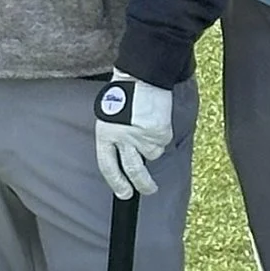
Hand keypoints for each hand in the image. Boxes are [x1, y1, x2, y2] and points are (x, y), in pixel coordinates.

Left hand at [94, 73, 174, 199]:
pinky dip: (161, 135)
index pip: (108, 166)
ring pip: (152, 154)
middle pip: (133, 170)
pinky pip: (163, 141)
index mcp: (106, 135)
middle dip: (142, 184)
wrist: (142, 77)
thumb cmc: (124, 94)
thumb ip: (115, 138)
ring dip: (153, 146)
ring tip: (148, 128)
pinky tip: (155, 121)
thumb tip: (123, 157)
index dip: (116, 182)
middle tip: (149, 190)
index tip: (124, 193)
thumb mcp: (110, 118)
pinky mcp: (159, 133)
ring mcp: (143, 137)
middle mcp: (123, 139)